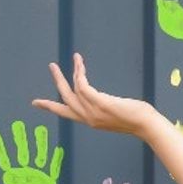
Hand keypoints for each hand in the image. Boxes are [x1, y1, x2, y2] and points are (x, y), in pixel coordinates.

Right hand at [32, 53, 158, 136]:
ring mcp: (92, 111)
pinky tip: (80, 62)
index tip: (36, 103)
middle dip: (57, 81)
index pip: (66, 113)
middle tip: (52, 66)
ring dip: (73, 71)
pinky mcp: (99, 102)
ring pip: (73, 88)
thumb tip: (106, 103)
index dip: (50, 107)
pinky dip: (80, 71)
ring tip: (76, 58)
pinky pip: (82, 84)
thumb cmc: (137, 120)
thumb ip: (104, 110)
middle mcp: (87, 118)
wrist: (146, 125)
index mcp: (90, 121)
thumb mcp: (115, 116)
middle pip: (64, 98)